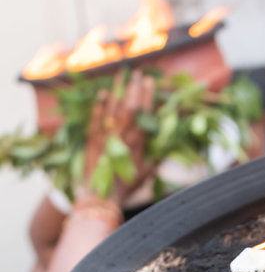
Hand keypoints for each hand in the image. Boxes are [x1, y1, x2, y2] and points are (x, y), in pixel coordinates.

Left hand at [80, 68, 155, 206]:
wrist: (100, 198)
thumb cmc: (125, 189)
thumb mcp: (144, 175)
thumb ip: (155, 160)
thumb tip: (166, 150)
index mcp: (138, 145)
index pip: (145, 115)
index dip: (148, 97)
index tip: (151, 82)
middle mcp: (122, 138)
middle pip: (130, 107)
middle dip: (134, 88)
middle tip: (138, 73)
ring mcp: (105, 137)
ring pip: (112, 109)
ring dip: (117, 90)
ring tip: (121, 75)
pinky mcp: (91, 140)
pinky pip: (95, 118)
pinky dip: (99, 105)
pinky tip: (102, 93)